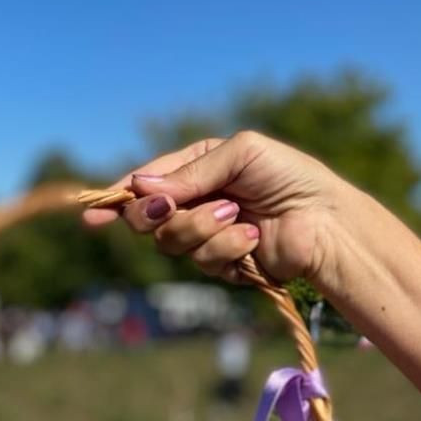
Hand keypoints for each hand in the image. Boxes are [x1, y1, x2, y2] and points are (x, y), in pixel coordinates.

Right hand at [84, 131, 345, 283]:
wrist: (327, 223)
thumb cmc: (291, 177)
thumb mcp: (240, 155)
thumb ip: (190, 172)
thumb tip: (141, 187)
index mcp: (196, 169)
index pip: (146, 184)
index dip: (117, 199)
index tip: (92, 215)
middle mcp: (195, 202)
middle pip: (147, 219)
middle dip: (162, 215)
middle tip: (176, 207)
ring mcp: (207, 236)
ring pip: (172, 243)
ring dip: (203, 230)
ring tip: (239, 217)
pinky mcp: (223, 266)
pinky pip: (203, 262)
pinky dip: (227, 250)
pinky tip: (252, 239)